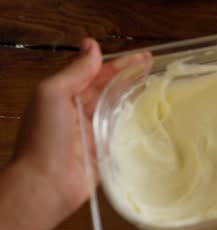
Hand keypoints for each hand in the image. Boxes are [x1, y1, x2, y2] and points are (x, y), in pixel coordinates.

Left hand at [11, 39, 147, 216]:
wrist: (46, 184)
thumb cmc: (44, 137)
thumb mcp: (52, 94)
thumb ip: (75, 71)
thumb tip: (91, 45)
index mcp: (65, 95)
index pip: (97, 73)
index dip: (120, 63)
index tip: (144, 56)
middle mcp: (79, 111)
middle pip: (110, 88)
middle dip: (131, 76)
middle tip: (155, 66)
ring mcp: (93, 131)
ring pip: (119, 107)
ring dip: (137, 95)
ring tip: (159, 86)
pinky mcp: (105, 151)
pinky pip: (124, 132)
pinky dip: (137, 121)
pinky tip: (153, 114)